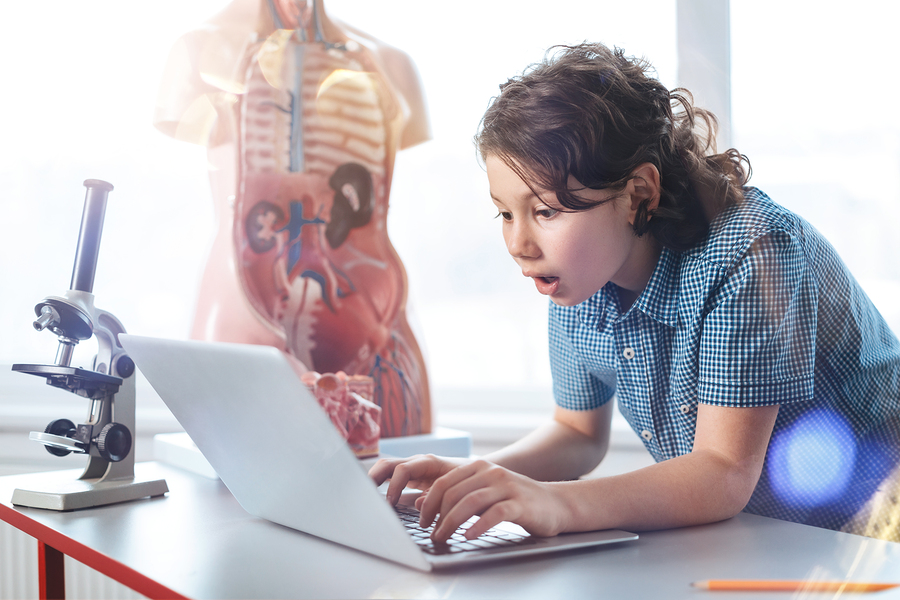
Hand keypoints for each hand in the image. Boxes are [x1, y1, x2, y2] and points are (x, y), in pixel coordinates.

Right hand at [368, 454, 465, 505]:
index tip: (389, 504)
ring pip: (385, 468)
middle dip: (373, 477)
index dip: (394, 485)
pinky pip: (390, 477)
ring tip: (364, 496)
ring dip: (373, 479)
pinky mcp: (410, 477)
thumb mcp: (456, 489)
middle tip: (364, 495)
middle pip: (388, 464)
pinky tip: (372, 497)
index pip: (403, 469)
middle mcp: (417, 463)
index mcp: (428, 462)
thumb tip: (419, 504)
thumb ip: (439, 496)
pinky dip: (379, 484)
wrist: (476, 475)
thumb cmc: (468, 482)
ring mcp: (412, 468)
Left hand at [374, 456, 569, 542]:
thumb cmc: (515, 502)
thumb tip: (421, 504)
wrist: (555, 504)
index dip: (428, 502)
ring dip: (451, 522)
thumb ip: (457, 496)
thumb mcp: (484, 494)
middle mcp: (491, 472)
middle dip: (436, 515)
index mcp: (479, 467)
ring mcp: (507, 486)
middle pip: (454, 492)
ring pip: (470, 502)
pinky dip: (478, 526)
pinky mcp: (520, 503)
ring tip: (442, 537)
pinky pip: (495, 513)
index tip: (422, 520)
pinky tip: (468, 536)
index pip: (444, 481)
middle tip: (430, 533)